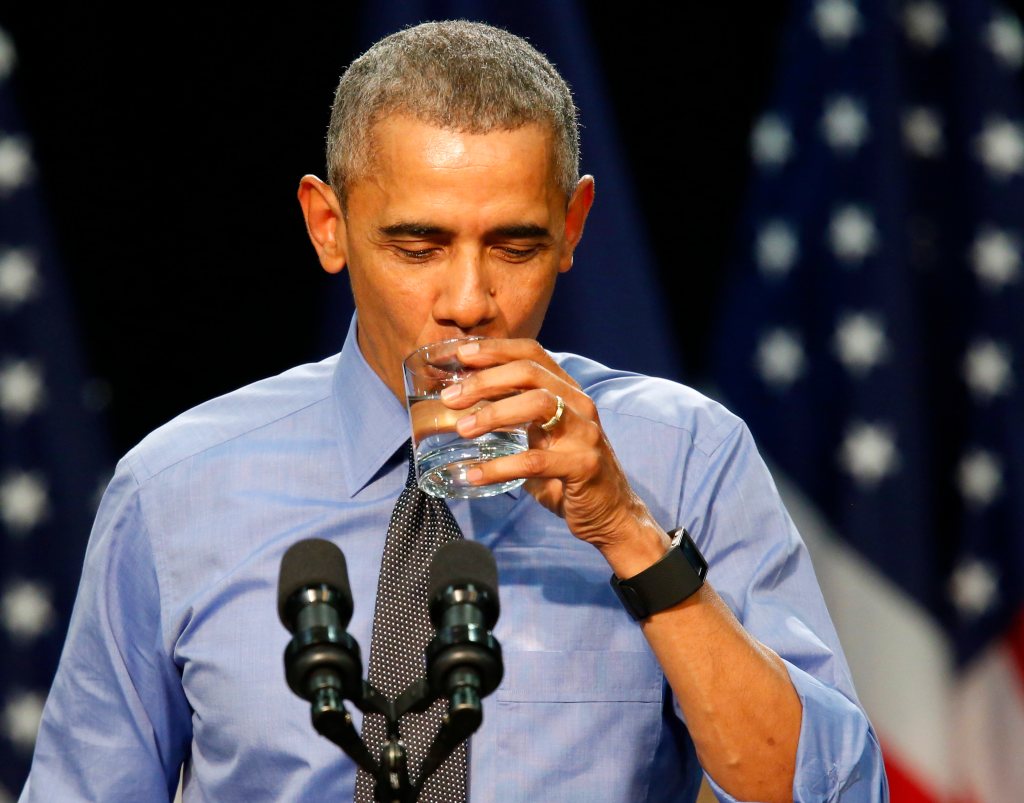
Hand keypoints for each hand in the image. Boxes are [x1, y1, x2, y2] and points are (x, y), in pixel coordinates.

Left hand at [441, 338, 667, 570]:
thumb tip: (463, 404)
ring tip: (462, 428)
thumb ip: (514, 417)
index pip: (532, 354)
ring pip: (538, 404)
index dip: (495, 349)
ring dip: (493, 413)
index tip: (461, 354)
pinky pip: (535, 461)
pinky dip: (499, 467)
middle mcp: (579, 405)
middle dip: (486, 380)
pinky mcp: (584, 466)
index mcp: (568, 392)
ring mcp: (585, 433)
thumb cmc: (567, 473)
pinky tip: (474, 474)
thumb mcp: (542, 436)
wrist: (611, 514)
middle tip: (451, 397)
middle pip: (530, 372)